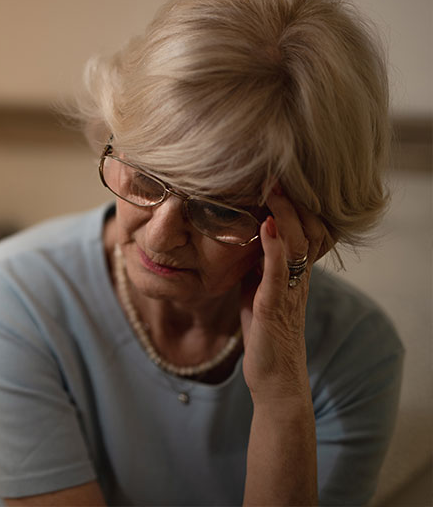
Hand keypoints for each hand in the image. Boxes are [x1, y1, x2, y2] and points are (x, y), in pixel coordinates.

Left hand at [239, 187, 328, 404]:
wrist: (275, 381)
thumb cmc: (265, 338)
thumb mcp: (259, 294)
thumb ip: (258, 268)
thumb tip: (245, 240)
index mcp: (295, 275)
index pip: (306, 230)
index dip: (296, 205)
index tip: (277, 179)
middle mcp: (298, 279)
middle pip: (309, 230)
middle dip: (292, 201)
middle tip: (275, 173)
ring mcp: (289, 292)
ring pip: (298, 244)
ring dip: (283, 214)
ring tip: (272, 189)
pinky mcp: (274, 307)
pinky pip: (279, 271)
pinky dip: (273, 245)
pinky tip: (264, 224)